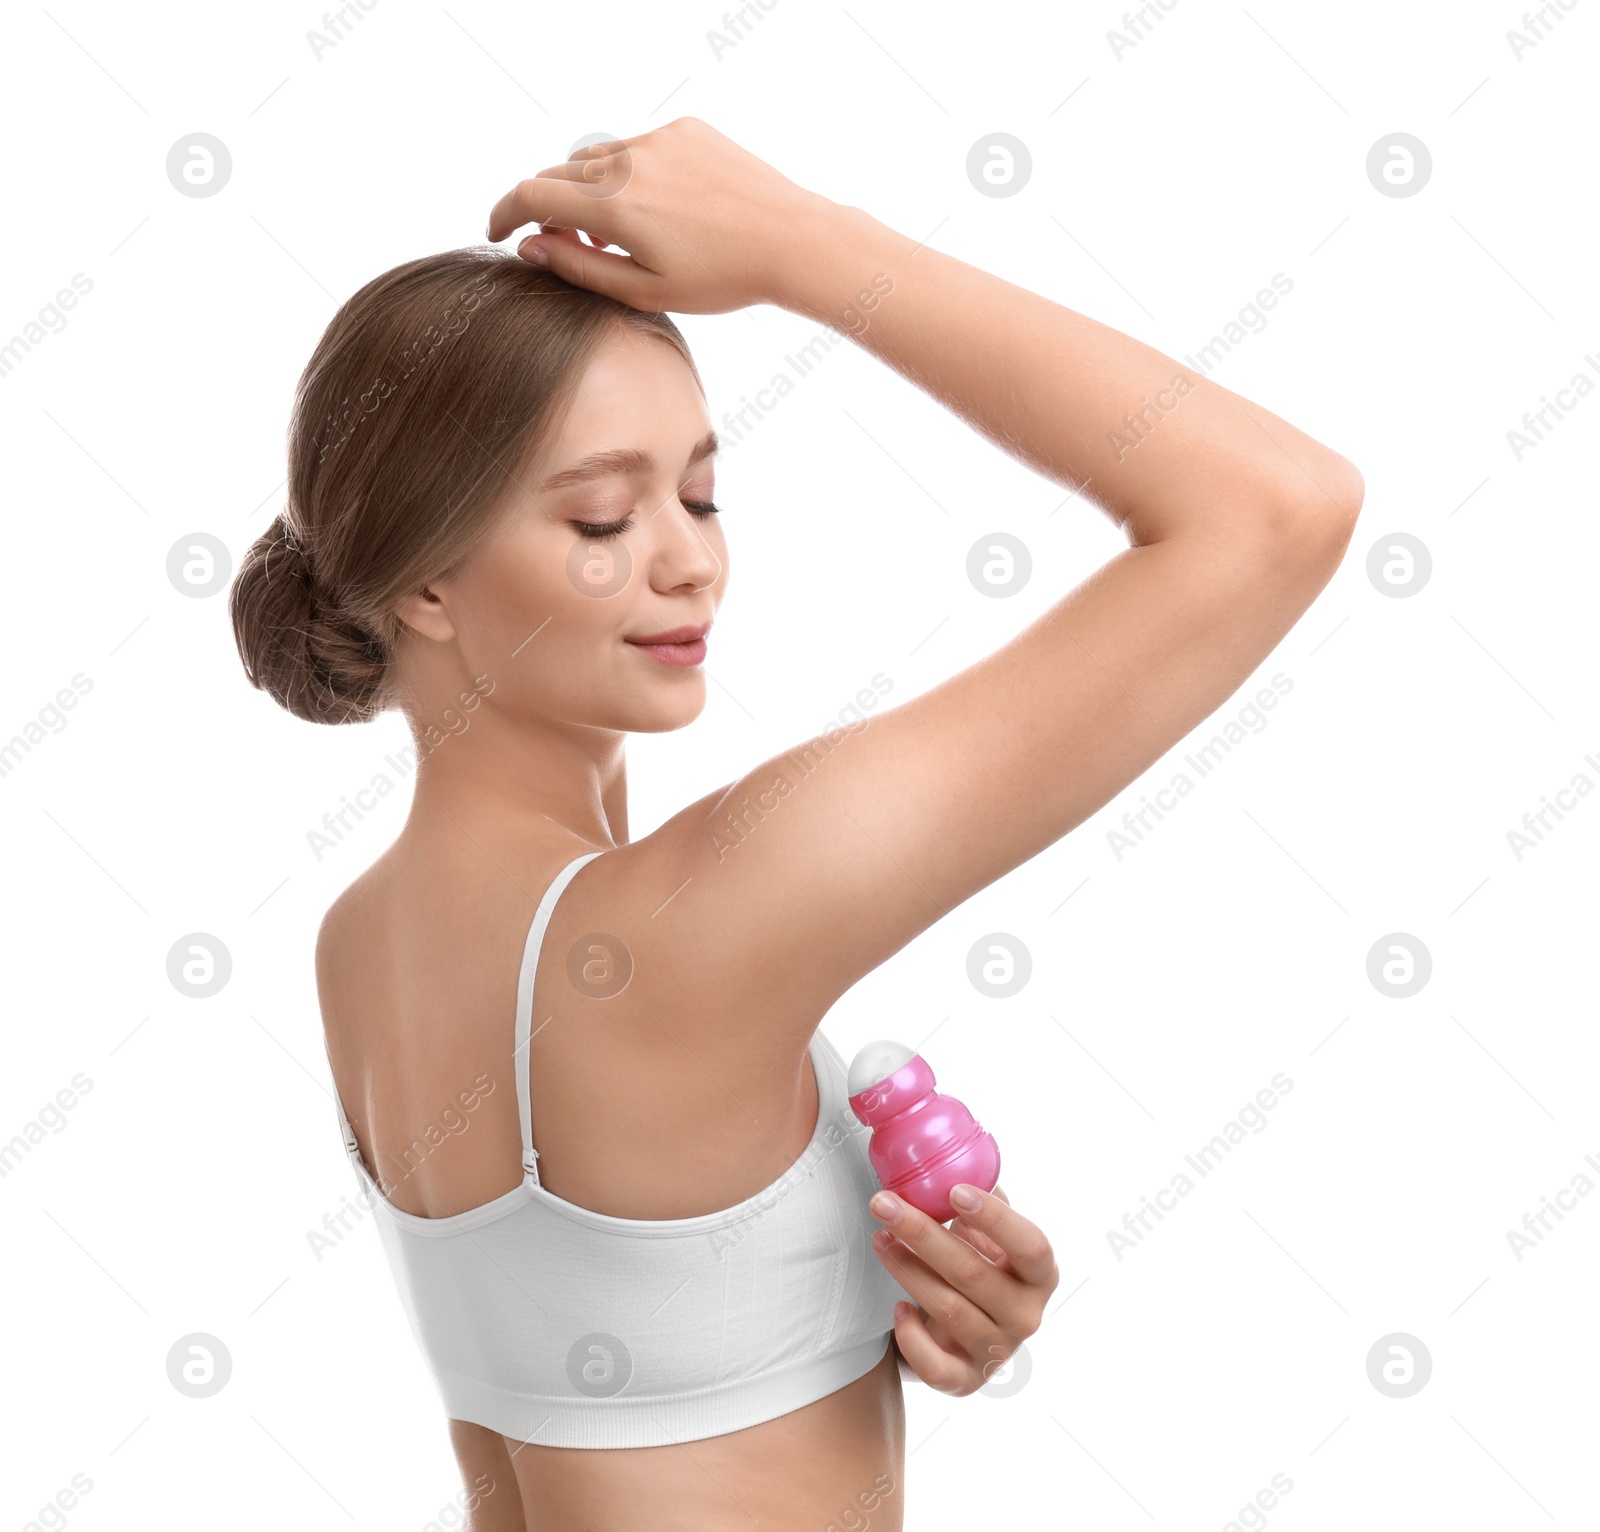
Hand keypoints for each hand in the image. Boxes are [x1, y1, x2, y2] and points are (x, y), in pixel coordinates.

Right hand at [483, 116, 827, 316]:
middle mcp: (629, 161)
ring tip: (617, 234)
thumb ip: (579, 267)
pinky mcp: (686, 128)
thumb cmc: (723, 278)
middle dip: (548, 208)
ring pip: (598, 159)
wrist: (793, 240)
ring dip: (590, 191)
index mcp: (614, 206)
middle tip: (563, 244)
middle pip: (559, 174)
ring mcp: (658, 139)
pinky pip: (638, 146)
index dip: (504, 213)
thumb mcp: (644, 291)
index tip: (497, 232)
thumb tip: (529, 247)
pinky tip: (659, 210)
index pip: (530, 194)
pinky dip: (629, 174)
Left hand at [869, 1183, 1058, 1395]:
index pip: (1030, 1246)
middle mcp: (1027, 1315)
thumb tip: (953, 1157)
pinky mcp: (967, 1381)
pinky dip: (913, 1338)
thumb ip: (978, 1198)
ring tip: (880, 1238)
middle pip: (973, 1273)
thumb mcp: (986, 1232)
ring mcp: (998, 1351)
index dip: (995, 1219)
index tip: (954, 1191)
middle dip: (922, 1233)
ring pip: (948, 1309)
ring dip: (906, 1269)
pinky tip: (897, 1309)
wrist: (965, 1327)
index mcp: (1039, 1274)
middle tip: (884, 1202)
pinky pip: (937, 1367)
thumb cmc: (977, 1265)